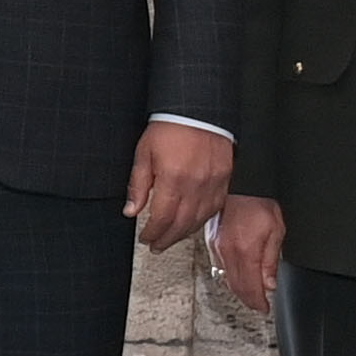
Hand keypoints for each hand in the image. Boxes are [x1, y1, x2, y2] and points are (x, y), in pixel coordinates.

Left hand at [124, 119, 230, 252]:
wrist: (198, 110)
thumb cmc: (171, 127)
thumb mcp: (144, 153)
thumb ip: (138, 185)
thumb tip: (131, 210)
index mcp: (173, 179)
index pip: (161, 218)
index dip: (152, 233)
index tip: (146, 238)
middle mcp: (195, 185)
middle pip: (181, 224)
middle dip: (167, 239)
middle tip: (157, 245)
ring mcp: (212, 184)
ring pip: (199, 219)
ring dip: (184, 233)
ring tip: (172, 238)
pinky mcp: (224, 180)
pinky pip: (215, 208)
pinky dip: (202, 219)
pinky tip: (193, 223)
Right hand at [208, 194, 283, 317]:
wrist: (241, 185)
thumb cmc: (260, 203)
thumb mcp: (276, 232)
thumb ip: (271, 261)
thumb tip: (269, 284)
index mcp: (246, 252)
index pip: (251, 288)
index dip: (258, 302)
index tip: (264, 308)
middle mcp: (228, 253)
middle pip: (236, 287)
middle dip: (249, 299)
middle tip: (259, 304)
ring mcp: (218, 248)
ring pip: (227, 279)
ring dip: (239, 290)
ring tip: (251, 294)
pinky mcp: (213, 242)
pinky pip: (221, 267)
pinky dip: (230, 277)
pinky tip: (238, 276)